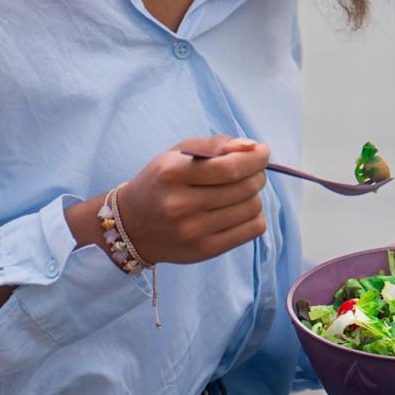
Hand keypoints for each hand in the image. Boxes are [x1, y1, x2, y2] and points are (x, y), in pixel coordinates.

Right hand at [114, 135, 271, 265]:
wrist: (132, 226)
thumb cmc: (161, 181)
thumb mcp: (179, 153)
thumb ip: (217, 144)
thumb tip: (253, 148)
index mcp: (172, 174)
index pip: (229, 168)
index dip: (255, 159)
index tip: (262, 152)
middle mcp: (180, 205)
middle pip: (244, 188)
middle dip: (256, 174)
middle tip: (251, 171)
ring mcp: (192, 231)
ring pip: (252, 208)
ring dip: (254, 195)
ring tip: (240, 191)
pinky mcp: (204, 250)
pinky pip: (251, 230)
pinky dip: (254, 216)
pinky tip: (239, 210)